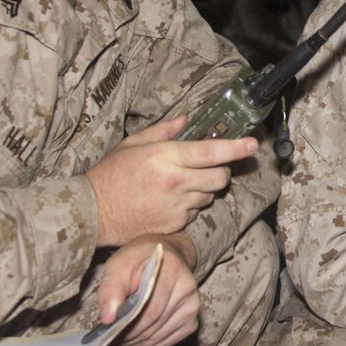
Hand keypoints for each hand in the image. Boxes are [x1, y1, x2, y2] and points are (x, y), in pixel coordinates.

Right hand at [86, 115, 259, 246]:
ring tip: (180, 185)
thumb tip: (186, 119)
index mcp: (166, 157)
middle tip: (210, 167)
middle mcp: (176, 182)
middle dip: (221, 172)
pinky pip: (194, 213)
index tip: (253, 144)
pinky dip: (189, 207)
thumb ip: (164, 131)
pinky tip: (169, 202)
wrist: (92, 212)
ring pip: (209, 196)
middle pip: (220, 178)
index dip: (237, 148)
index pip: (212, 151)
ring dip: (203, 189)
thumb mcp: (133, 144)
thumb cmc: (110, 174)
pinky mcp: (173, 225)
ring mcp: (176, 206)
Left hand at [96, 234, 199, 345]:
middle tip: (110, 341)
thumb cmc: (139, 260)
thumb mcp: (119, 266)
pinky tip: (135, 340)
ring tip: (119, 341)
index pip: (151, 309)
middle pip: (155, 324)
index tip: (109, 334)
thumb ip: (111, 290)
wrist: (165, 255)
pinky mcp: (192, 320)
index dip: (128, 326)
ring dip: (137, 344)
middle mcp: (188, 287)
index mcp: (172, 269)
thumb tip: (108, 319)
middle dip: (130, 337)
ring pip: (159, 337)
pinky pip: (167, 342)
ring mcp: (192, 305)